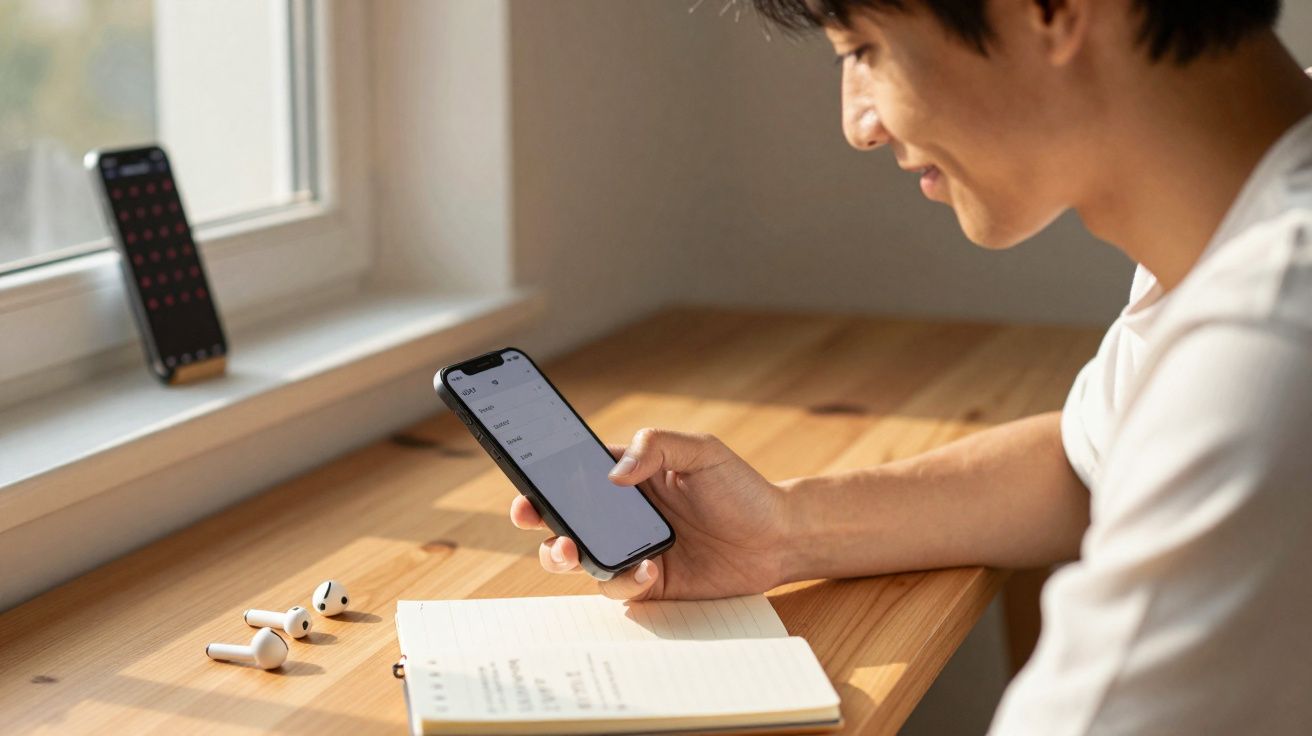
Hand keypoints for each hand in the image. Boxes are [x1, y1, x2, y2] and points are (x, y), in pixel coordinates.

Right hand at [510, 429, 789, 600]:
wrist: (779, 540)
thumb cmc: (742, 489)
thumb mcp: (703, 451)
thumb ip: (658, 446)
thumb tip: (613, 473)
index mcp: (627, 477)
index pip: (573, 474)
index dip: (542, 479)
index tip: (525, 483)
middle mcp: (622, 515)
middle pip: (563, 518)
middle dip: (539, 519)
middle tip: (535, 517)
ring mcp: (631, 551)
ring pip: (578, 558)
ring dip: (564, 554)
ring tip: (574, 550)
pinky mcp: (647, 585)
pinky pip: (617, 587)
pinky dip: (623, 580)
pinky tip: (647, 570)